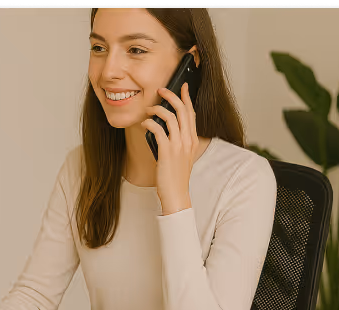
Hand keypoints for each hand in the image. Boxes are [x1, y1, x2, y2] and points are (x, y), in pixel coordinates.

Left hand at [142, 82, 198, 214]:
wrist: (176, 194)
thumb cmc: (177, 177)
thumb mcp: (184, 157)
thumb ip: (180, 142)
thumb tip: (167, 129)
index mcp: (193, 140)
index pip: (191, 113)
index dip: (186, 97)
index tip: (182, 87)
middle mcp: (188, 140)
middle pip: (182, 109)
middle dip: (171, 96)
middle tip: (161, 91)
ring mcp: (178, 145)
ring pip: (170, 116)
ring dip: (157, 109)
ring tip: (149, 110)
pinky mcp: (166, 151)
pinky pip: (158, 129)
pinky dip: (149, 123)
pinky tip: (144, 124)